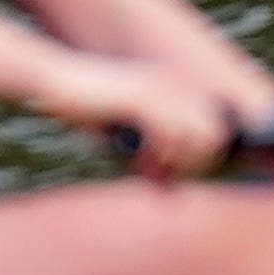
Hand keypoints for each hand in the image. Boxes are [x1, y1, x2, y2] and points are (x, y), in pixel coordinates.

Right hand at [49, 56, 245, 179]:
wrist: (58, 80)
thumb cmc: (87, 109)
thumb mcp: (124, 139)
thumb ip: (151, 162)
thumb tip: (171, 193)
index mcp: (174, 87)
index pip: (214, 128)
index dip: (199, 158)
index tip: (172, 172)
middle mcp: (173, 84)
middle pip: (214, 134)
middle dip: (195, 163)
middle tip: (165, 174)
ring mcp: (159, 88)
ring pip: (199, 135)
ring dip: (180, 160)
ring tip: (155, 166)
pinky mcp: (141, 96)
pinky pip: (171, 132)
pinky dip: (162, 153)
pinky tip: (144, 158)